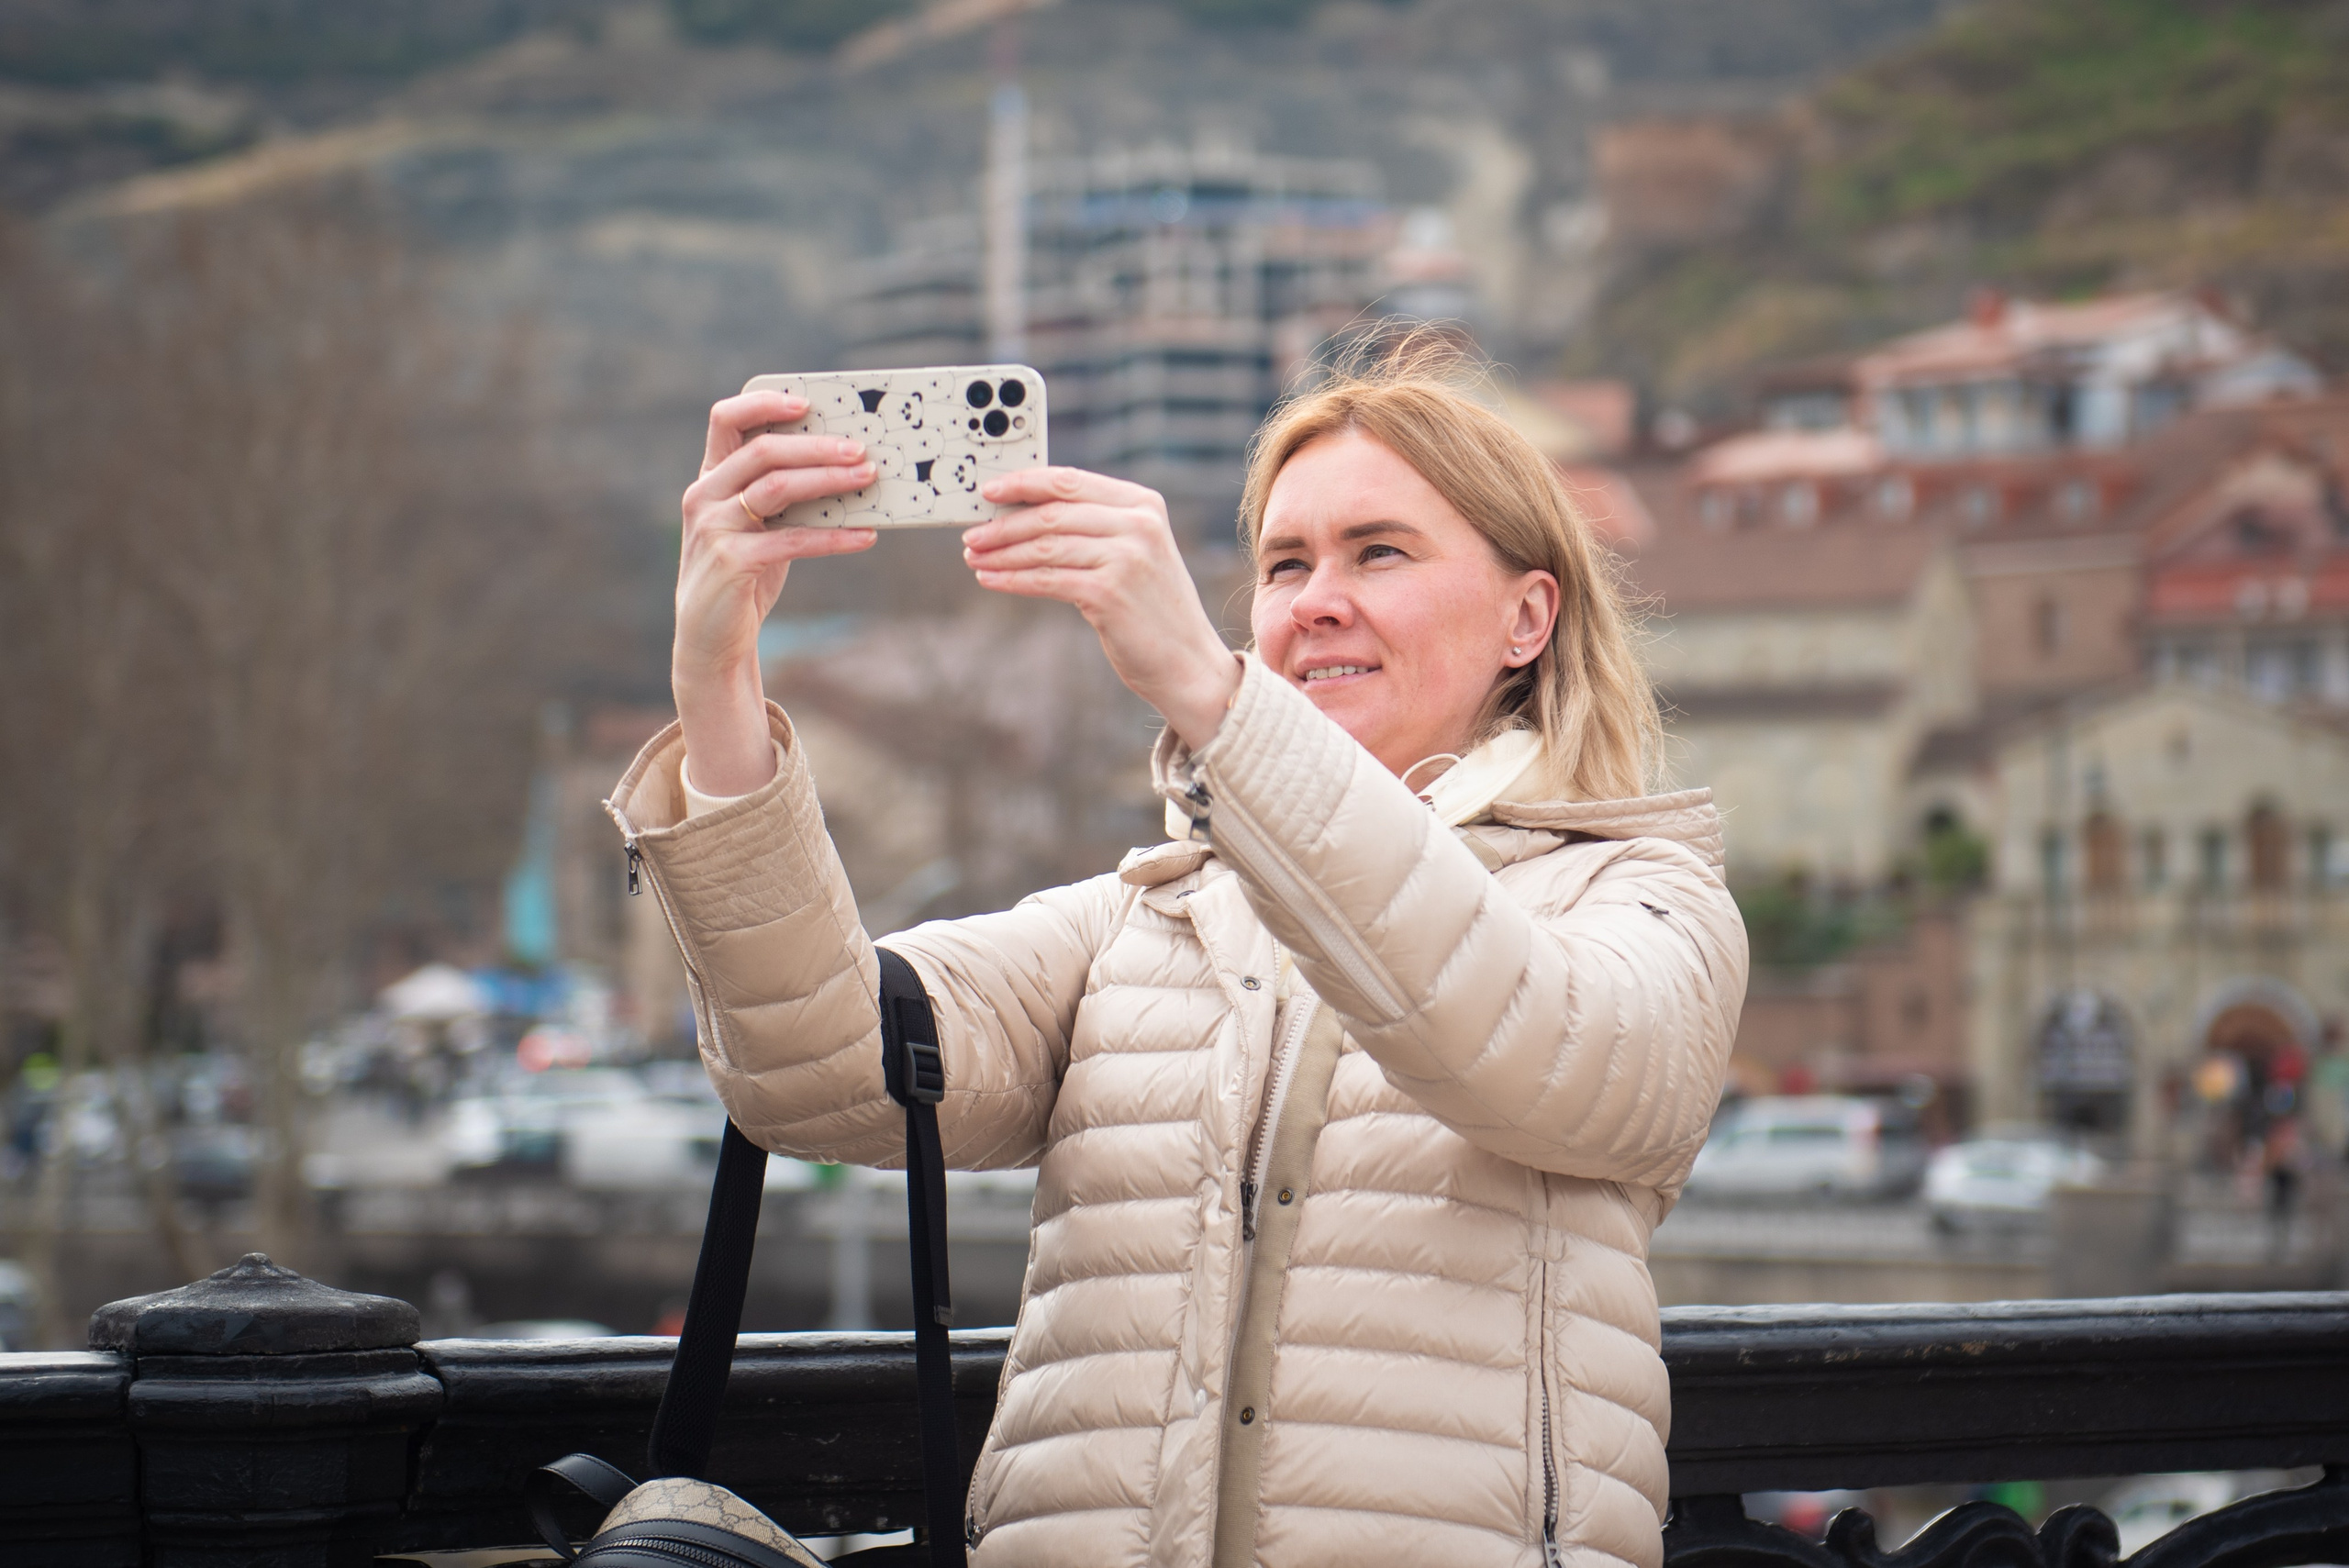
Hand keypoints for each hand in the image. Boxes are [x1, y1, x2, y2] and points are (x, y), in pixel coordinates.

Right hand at [674, 390, 878, 795]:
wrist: (712, 637)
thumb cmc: (744, 572)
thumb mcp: (756, 525)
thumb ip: (780, 492)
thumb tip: (845, 465)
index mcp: (709, 478)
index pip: (725, 419)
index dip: (764, 403)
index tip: (806, 403)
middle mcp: (703, 495)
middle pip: (762, 450)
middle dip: (816, 446)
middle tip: (861, 449)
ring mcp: (714, 528)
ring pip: (776, 487)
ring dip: (829, 480)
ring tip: (869, 480)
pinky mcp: (732, 562)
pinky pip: (792, 540)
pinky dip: (833, 536)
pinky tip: (865, 536)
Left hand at [964, 468, 1239, 749]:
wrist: (1187, 662)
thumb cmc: (1150, 608)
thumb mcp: (1133, 553)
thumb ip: (1094, 527)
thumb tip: (1023, 513)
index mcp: (1143, 504)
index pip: (1070, 481)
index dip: (1023, 482)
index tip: (989, 490)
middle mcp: (1138, 525)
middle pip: (1052, 513)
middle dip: (1004, 524)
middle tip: (972, 534)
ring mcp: (1126, 558)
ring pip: (1045, 545)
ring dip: (1002, 553)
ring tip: (974, 559)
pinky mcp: (1110, 593)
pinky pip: (1046, 579)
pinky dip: (1011, 579)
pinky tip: (990, 580)